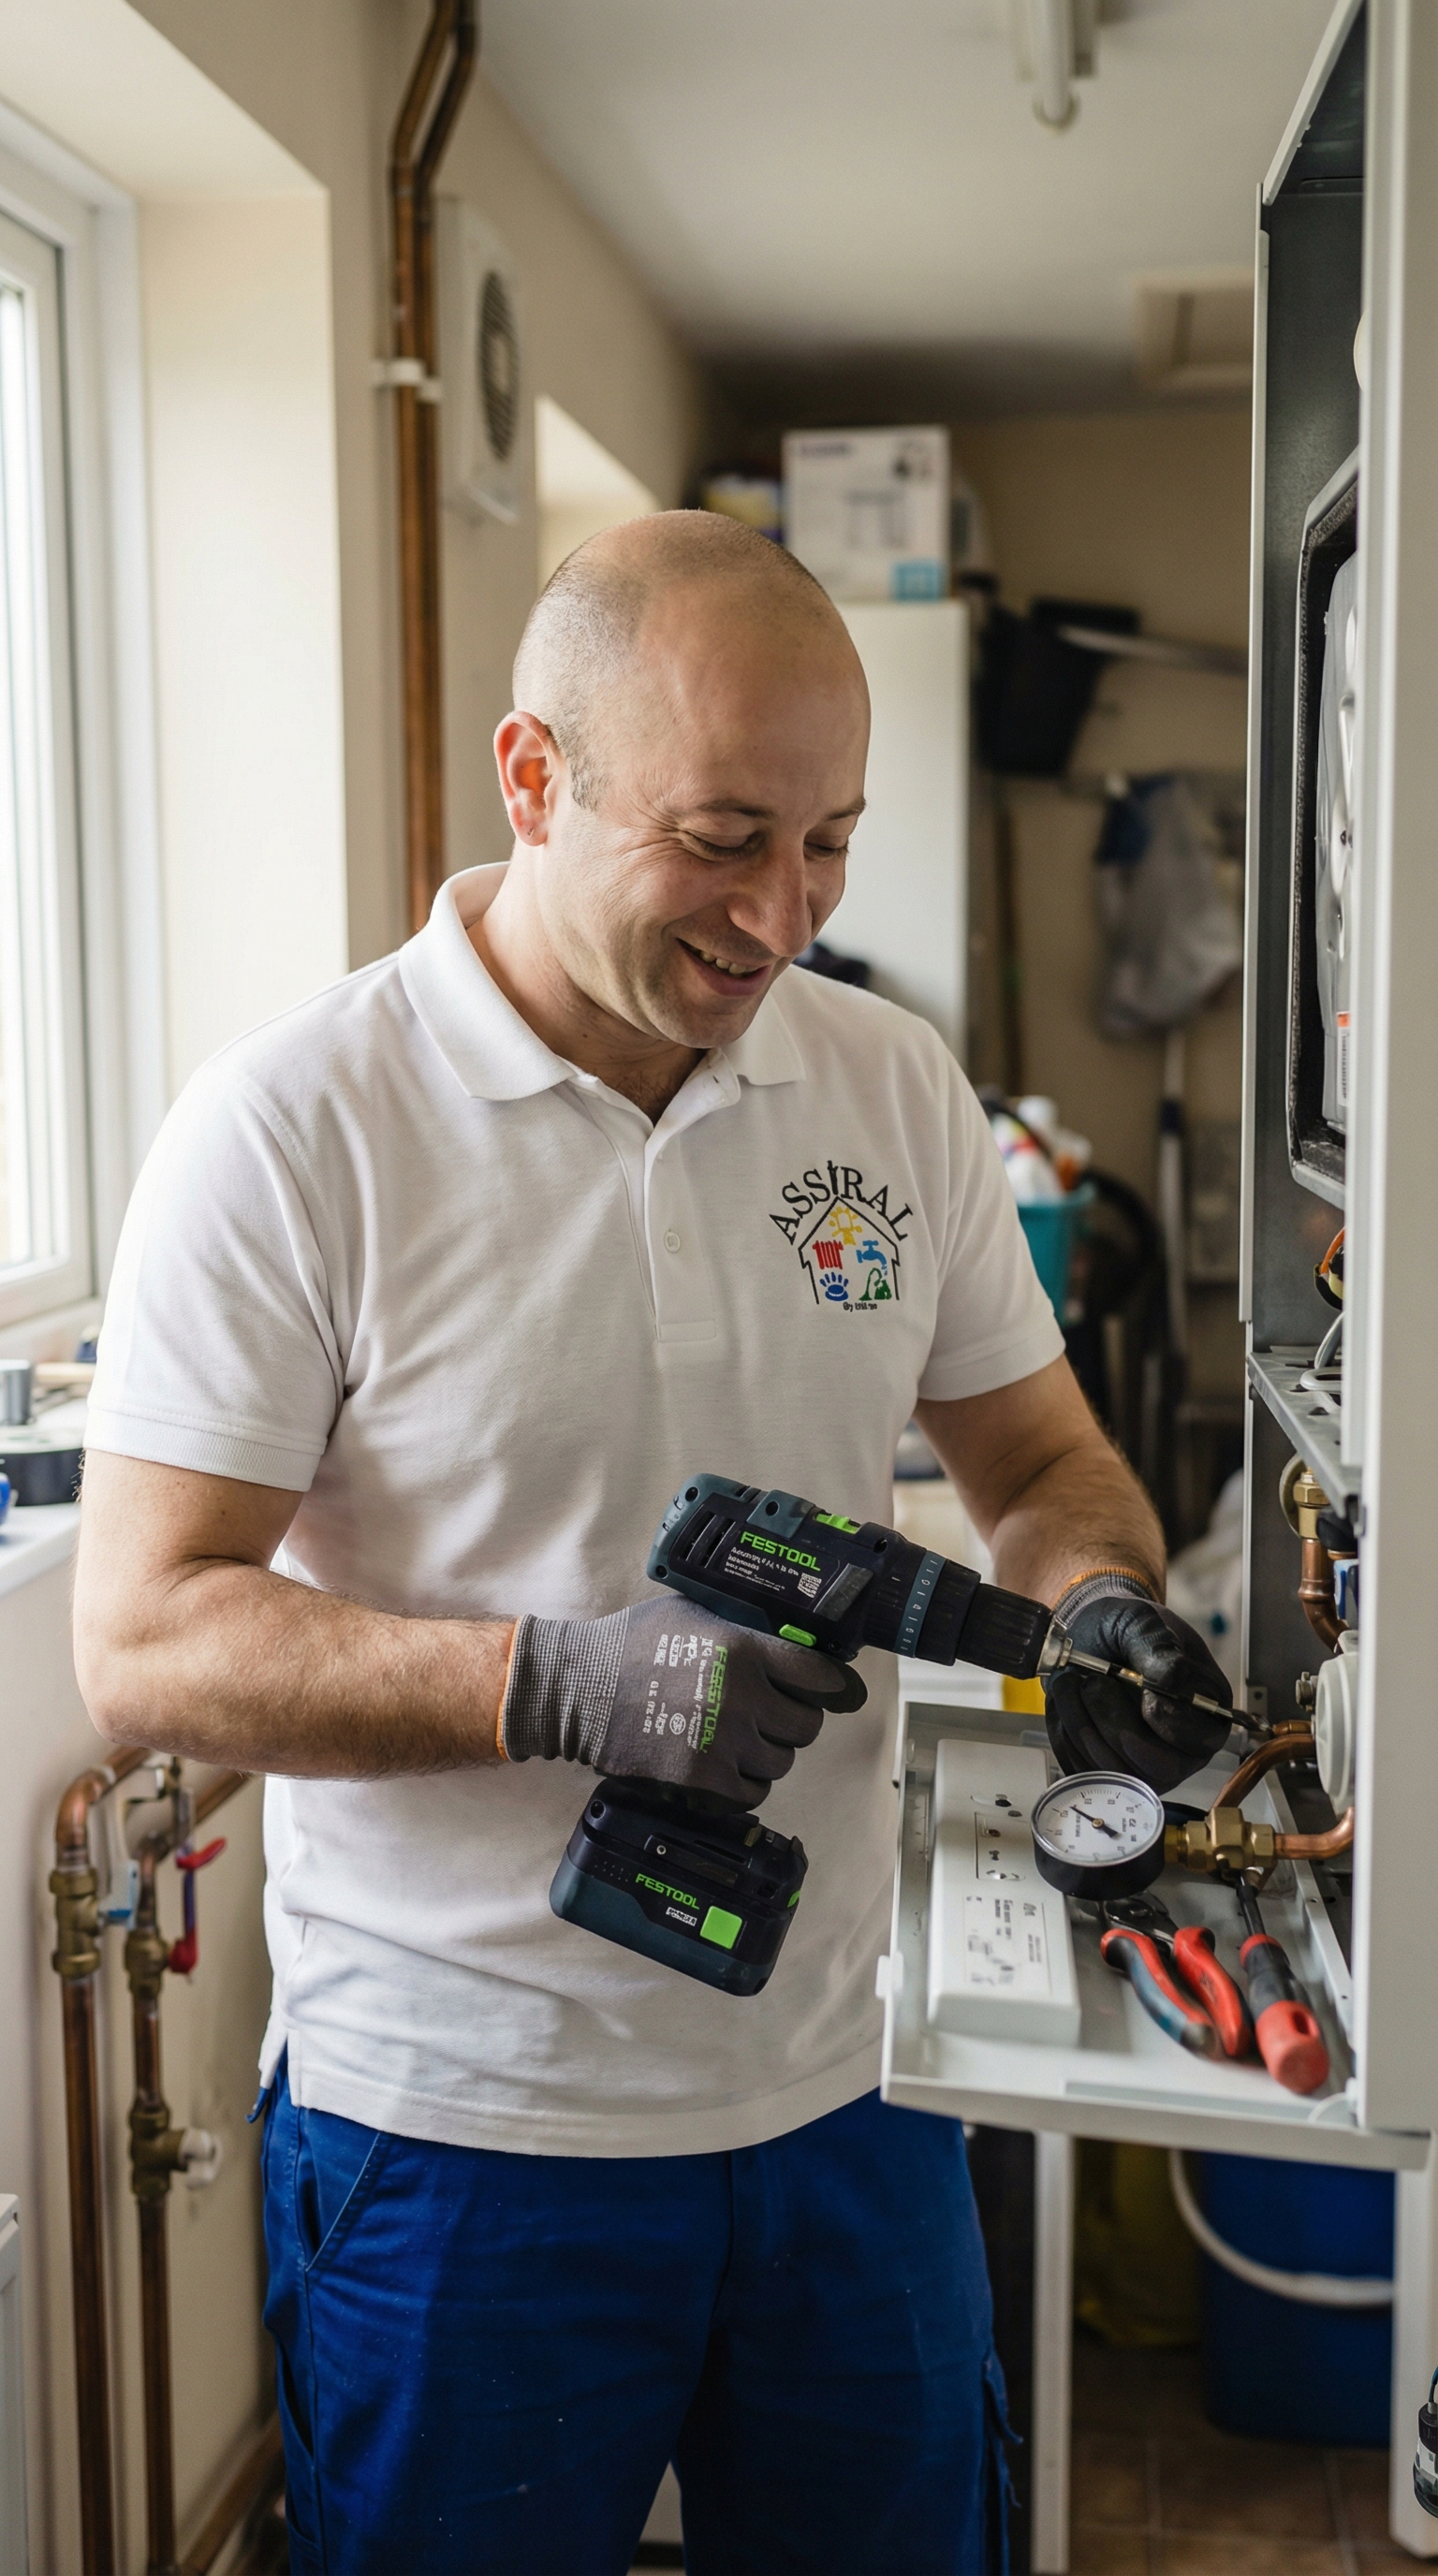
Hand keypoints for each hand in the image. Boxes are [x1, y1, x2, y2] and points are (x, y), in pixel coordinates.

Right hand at [499, 1595, 865, 1805]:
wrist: (579, 1688)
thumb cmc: (631, 1642)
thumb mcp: (691, 1614)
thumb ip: (740, 1628)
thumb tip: (785, 1640)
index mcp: (744, 1649)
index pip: (819, 1675)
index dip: (834, 1686)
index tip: (837, 1692)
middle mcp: (742, 1696)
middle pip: (806, 1726)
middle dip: (793, 1722)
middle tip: (772, 1717)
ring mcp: (724, 1740)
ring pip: (782, 1762)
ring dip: (767, 1754)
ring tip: (741, 1742)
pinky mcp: (702, 1777)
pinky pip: (753, 1793)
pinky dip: (746, 1784)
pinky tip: (726, 1767)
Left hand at [1044, 1585, 1230, 1793]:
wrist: (1085, 1635)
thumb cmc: (1122, 1629)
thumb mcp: (1139, 1621)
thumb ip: (1156, 1645)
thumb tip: (1172, 1678)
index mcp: (1206, 1710)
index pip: (1202, 1740)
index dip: (1172, 1722)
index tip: (1144, 1693)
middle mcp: (1180, 1749)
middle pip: (1159, 1769)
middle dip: (1117, 1726)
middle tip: (1093, 1682)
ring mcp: (1142, 1764)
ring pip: (1117, 1770)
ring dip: (1083, 1723)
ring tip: (1070, 1680)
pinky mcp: (1105, 1769)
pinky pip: (1085, 1769)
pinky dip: (1066, 1734)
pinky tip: (1065, 1701)